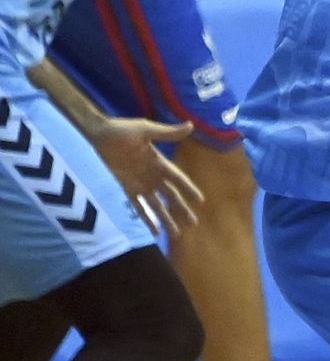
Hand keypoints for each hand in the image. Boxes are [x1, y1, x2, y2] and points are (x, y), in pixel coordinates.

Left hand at [88, 118, 203, 236]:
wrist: (96, 135)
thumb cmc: (121, 130)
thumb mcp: (145, 129)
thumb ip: (167, 133)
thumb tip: (191, 126)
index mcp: (159, 162)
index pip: (178, 179)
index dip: (189, 189)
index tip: (201, 201)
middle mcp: (151, 176)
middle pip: (170, 196)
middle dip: (181, 210)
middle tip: (193, 223)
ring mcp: (138, 184)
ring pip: (155, 206)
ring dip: (165, 219)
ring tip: (175, 234)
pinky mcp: (124, 189)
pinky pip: (136, 208)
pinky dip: (145, 219)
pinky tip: (152, 232)